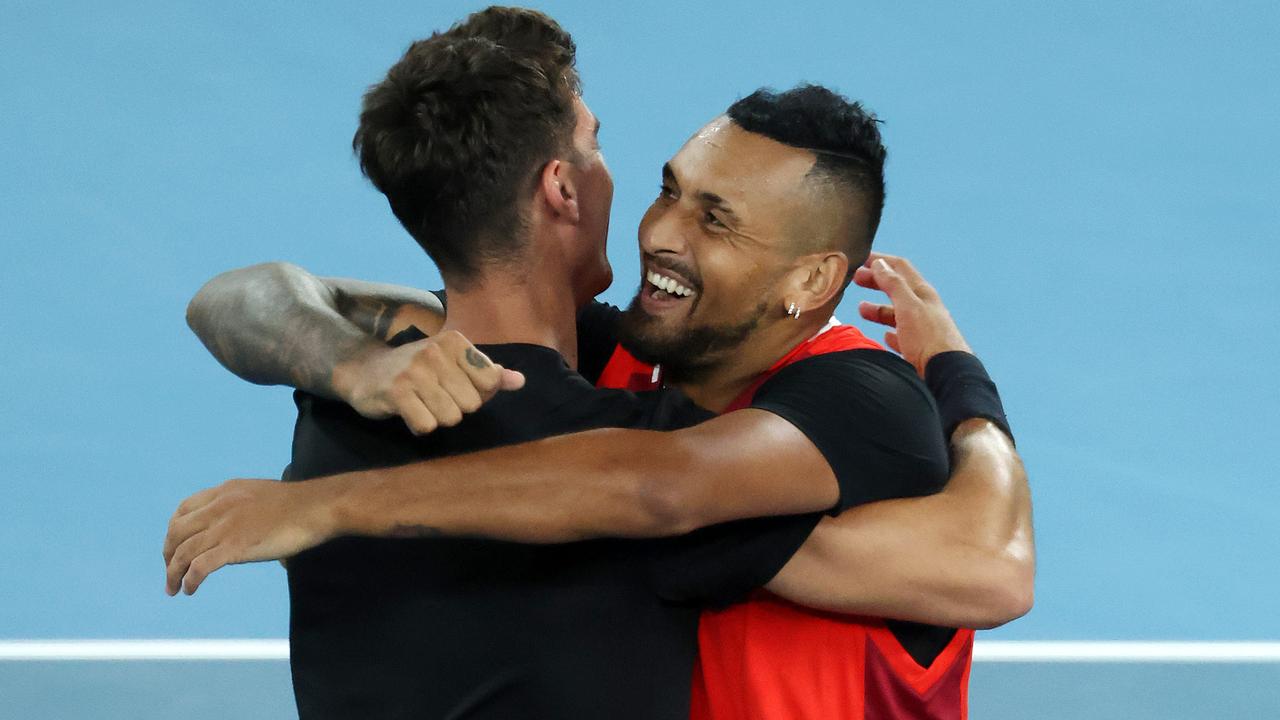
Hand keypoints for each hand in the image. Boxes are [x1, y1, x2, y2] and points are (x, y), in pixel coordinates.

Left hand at [162, 478, 336, 595]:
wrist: (315, 507)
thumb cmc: (298, 504)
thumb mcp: (261, 495)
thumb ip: (244, 507)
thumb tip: (247, 530)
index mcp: (225, 491)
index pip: (184, 509)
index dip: (174, 531)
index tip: (175, 546)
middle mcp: (219, 507)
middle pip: (177, 532)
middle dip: (168, 554)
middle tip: (171, 571)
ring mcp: (225, 527)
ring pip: (184, 552)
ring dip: (173, 573)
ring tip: (174, 588)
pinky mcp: (234, 547)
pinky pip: (200, 567)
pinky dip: (189, 580)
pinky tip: (190, 590)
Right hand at [333, 329, 525, 433]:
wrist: (365, 370)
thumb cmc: (419, 369)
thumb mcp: (454, 364)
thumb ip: (488, 373)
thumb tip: (520, 381)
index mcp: (455, 341)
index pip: (490, 381)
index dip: (476, 392)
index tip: (454, 385)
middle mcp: (436, 351)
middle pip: (472, 404)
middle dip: (455, 407)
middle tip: (433, 395)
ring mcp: (415, 371)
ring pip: (451, 418)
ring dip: (437, 418)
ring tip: (421, 403)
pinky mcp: (396, 393)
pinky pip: (426, 426)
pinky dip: (419, 425)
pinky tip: (409, 411)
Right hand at [853, 252, 971, 375]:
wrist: (944, 375)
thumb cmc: (927, 338)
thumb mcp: (908, 306)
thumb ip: (893, 284)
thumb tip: (880, 264)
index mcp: (922, 294)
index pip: (900, 268)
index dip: (881, 260)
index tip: (861, 258)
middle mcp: (923, 308)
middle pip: (897, 289)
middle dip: (876, 282)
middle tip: (856, 279)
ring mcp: (922, 329)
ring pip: (896, 313)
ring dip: (879, 308)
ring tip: (861, 309)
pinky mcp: (919, 350)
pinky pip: (902, 336)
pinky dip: (890, 332)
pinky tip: (885, 336)